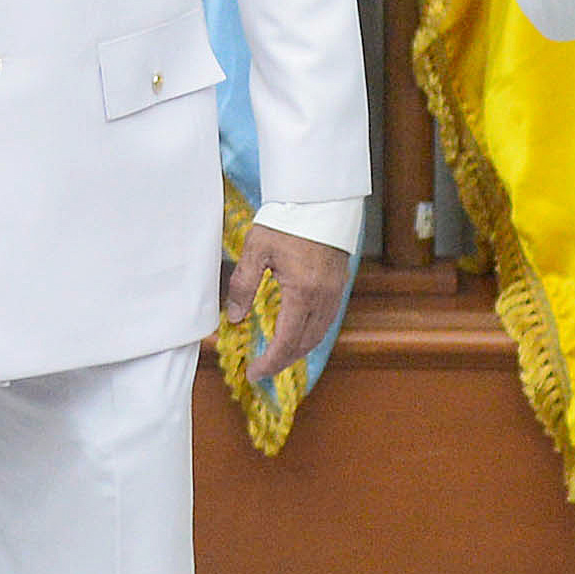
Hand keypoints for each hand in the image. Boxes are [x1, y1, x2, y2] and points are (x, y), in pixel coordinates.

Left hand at [223, 226, 352, 386]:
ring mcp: (335, 292)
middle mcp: (323, 298)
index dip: (270, 362)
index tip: (254, 372)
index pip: (287, 341)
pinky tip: (295, 334)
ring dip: (298, 350)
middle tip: (262, 369)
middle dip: (283, 361)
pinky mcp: (339, 285)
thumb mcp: (256, 251)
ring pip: (319, 334)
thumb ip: (243, 286)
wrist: (320, 201)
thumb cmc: (287, 221)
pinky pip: (326, 321)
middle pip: (305, 344)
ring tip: (276, 357)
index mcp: (302, 292)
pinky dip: (310, 335)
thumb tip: (235, 318)